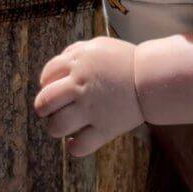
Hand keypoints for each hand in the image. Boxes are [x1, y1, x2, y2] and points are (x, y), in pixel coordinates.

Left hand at [34, 37, 142, 156]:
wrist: (150, 77)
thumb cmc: (124, 59)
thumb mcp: (97, 45)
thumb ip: (75, 51)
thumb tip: (59, 63)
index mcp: (77, 62)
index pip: (47, 74)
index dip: (46, 83)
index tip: (51, 88)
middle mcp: (80, 85)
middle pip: (45, 101)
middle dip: (43, 107)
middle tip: (49, 110)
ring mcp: (91, 108)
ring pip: (57, 126)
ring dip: (55, 127)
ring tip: (61, 125)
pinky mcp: (104, 128)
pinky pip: (79, 146)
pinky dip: (73, 147)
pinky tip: (75, 141)